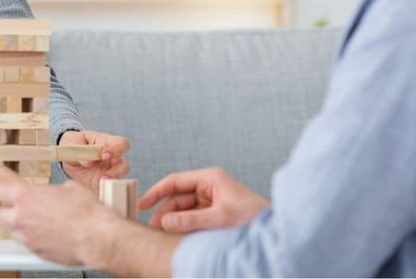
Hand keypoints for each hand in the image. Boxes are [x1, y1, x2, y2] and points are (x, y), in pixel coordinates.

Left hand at [0, 166, 120, 265]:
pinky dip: (31, 235)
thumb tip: (54, 193)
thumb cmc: (86, 212)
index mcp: (26, 196)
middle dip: (4, 206)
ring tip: (32, 217)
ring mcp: (27, 238)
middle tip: (11, 199)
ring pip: (13, 229)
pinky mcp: (35, 252)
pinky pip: (26, 241)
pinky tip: (44, 230)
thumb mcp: (68, 187)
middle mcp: (21, 218)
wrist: (95, 238)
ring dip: (18, 222)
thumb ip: (52, 190)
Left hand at [58, 128, 129, 191]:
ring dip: (109, 183)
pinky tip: (95, 189)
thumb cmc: (73, 145)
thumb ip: (81, 149)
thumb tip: (89, 162)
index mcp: (107, 143)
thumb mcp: (73, 142)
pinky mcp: (100, 185)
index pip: (121, 144)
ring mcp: (107, 173)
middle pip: (124, 166)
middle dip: (117, 171)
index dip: (117, 149)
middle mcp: (111, 160)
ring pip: (118, 180)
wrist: (66, 157)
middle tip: (104, 175)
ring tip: (99, 182)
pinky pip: (106, 190)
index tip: (105, 154)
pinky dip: (102, 191)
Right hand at [139, 166, 268, 232]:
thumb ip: (191, 220)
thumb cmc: (252, 217)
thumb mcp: (219, 218)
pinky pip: (193, 218)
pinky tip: (177, 237)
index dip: (156, 192)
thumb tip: (165, 222)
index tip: (141, 204)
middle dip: (164, 212)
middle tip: (152, 229)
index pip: (175, 181)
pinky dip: (184, 227)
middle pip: (178, 197)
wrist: (274, 231)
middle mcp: (209, 187)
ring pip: (184, 209)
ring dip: (174, 221)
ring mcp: (212, 201)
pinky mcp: (216, 214)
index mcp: (209, 178)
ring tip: (162, 235)